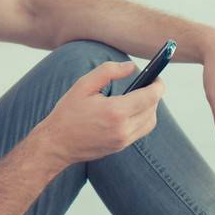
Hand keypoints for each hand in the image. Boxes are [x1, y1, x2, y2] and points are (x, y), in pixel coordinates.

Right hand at [41, 60, 168, 166]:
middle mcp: (123, 129)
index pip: (150, 97)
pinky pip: (141, 131)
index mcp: (115, 111)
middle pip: (153, 109)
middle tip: (148, 83)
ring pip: (150, 122)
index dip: (158, 85)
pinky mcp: (121, 147)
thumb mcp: (84, 85)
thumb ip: (109, 71)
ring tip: (140, 96)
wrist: (57, 144)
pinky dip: (142, 119)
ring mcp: (123, 140)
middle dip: (154, 95)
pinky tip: (132, 110)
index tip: (157, 77)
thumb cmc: (68, 112)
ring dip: (150, 108)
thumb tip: (131, 66)